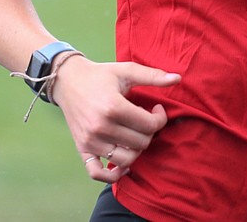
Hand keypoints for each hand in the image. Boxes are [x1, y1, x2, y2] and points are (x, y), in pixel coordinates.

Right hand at [51, 56, 181, 182]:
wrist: (68, 81)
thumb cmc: (100, 75)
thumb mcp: (126, 70)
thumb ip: (153, 76)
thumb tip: (178, 78)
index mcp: (113, 107)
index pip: (150, 125)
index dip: (160, 118)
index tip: (156, 108)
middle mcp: (100, 127)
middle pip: (141, 143)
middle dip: (150, 132)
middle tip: (146, 119)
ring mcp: (90, 141)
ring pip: (126, 160)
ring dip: (137, 150)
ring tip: (135, 134)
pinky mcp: (82, 149)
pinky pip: (98, 173)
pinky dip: (113, 175)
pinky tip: (123, 164)